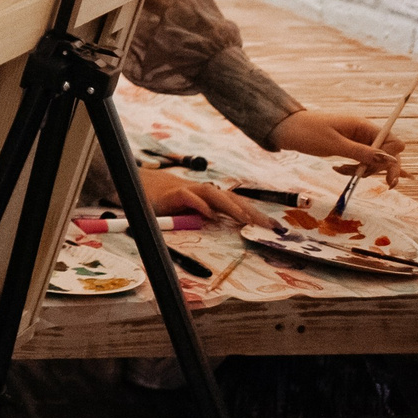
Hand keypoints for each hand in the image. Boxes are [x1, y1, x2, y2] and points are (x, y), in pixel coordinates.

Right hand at [138, 167, 272, 228]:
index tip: (276, 227)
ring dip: (231, 206)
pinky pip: (188, 197)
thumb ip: (210, 218)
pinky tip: (209, 214)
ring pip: (213, 194)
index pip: (238, 204)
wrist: (141, 188)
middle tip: (269, 226)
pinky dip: (199, 204)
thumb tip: (231, 230)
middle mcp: (203, 192)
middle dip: (252, 211)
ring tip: (245, 220)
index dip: (257, 214)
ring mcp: (188, 190)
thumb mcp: (193, 213)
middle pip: (232, 198)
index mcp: (211, 198)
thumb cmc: (170, 204)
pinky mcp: (172, 194)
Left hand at [271, 108, 405, 186]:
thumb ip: (362, 152)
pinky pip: (360, 161)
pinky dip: (353, 168)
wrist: (284, 129)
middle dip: (379, 168)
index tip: (385, 175)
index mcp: (363, 126)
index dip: (392, 159)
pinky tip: (338, 169)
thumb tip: (389, 160)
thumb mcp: (334, 144)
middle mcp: (363, 132)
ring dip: (362, 170)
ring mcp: (356, 140)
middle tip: (369, 180)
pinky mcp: (348, 147)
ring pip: (373, 160)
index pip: (393, 142)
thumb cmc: (307, 132)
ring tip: (341, 170)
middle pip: (386, 153)